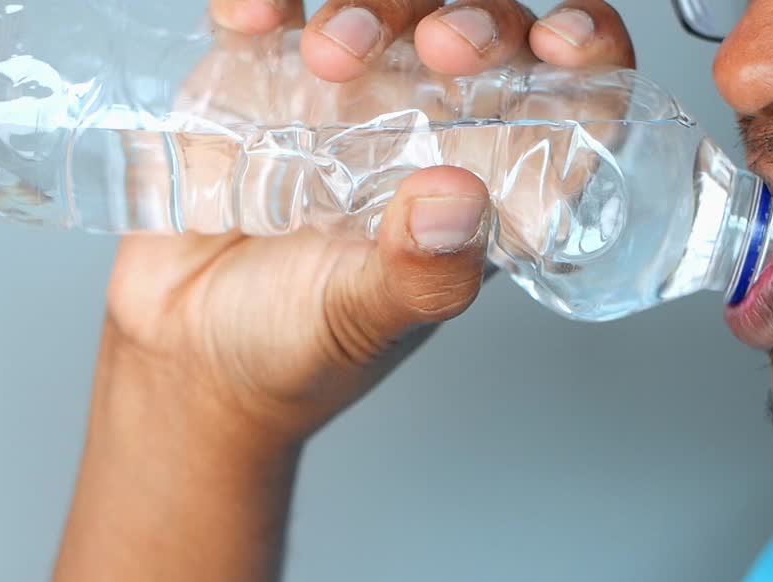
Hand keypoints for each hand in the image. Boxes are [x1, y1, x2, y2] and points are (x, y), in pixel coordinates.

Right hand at [104, 0, 635, 444]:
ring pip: (389, 0)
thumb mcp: (368, 321)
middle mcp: (430, 125)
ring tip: (329, 56)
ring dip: (372, 4)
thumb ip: (420, 275)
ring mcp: (347, 92)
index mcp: (487, 182)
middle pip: (484, 24)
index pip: (570, 97)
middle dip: (475, 15)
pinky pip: (275, 8)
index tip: (560, 44)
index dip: (586, 52)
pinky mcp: (261, 75)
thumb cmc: (300, 348)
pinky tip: (251, 20)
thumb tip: (459, 201)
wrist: (186, 355)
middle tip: (441, 47)